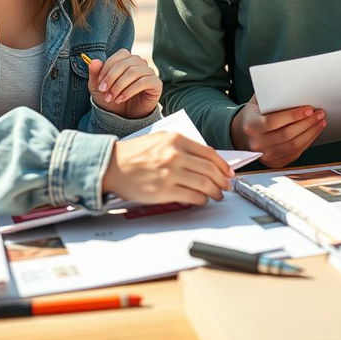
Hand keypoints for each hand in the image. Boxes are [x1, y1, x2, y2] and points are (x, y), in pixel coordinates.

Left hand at [88, 49, 161, 118]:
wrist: (123, 117)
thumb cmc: (112, 98)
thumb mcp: (98, 87)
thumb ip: (95, 73)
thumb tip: (94, 61)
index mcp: (127, 59)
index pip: (119, 56)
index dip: (107, 68)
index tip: (99, 83)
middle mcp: (139, 62)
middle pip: (125, 64)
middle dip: (111, 78)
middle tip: (103, 91)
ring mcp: (149, 72)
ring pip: (134, 72)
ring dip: (119, 86)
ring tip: (111, 97)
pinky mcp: (156, 83)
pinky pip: (144, 82)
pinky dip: (129, 90)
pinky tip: (121, 98)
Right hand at [102, 132, 233, 204]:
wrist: (112, 165)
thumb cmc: (134, 153)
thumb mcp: (161, 139)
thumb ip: (182, 146)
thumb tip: (205, 158)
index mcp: (176, 139)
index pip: (209, 153)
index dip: (223, 165)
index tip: (228, 172)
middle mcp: (175, 155)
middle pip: (210, 170)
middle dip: (222, 181)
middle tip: (226, 186)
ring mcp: (170, 173)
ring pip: (204, 184)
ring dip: (215, 192)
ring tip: (216, 195)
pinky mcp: (164, 191)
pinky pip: (192, 197)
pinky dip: (201, 200)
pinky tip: (201, 200)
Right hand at [230, 94, 325, 168]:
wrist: (243, 133)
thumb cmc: (254, 114)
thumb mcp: (258, 102)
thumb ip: (272, 97)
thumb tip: (295, 90)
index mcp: (251, 126)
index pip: (274, 122)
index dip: (293, 116)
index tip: (308, 109)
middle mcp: (257, 143)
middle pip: (287, 134)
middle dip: (307, 123)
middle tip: (319, 113)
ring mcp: (266, 155)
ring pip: (294, 145)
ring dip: (311, 133)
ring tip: (320, 122)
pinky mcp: (275, 162)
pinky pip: (295, 153)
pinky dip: (307, 142)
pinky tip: (313, 132)